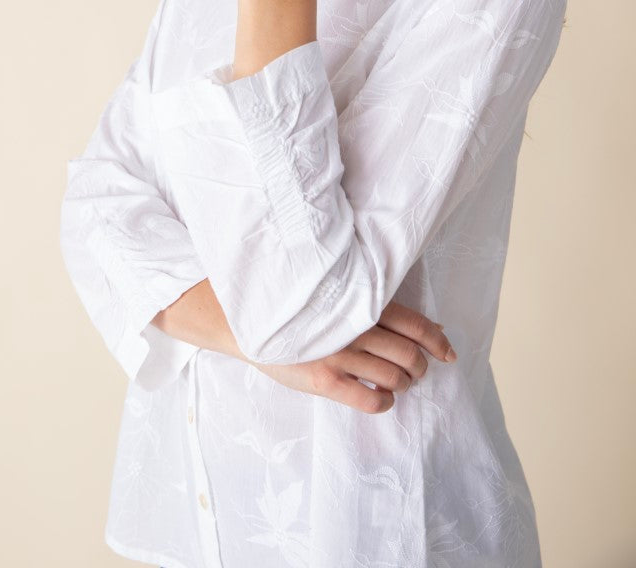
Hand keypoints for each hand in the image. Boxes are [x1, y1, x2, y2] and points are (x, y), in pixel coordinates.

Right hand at [247, 300, 456, 413]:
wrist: (252, 322)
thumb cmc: (302, 310)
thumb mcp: (339, 299)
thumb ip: (377, 309)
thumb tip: (430, 324)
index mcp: (361, 303)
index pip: (414, 324)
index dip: (437, 341)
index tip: (448, 354)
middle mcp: (355, 327)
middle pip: (409, 355)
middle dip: (419, 367)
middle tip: (414, 371)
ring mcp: (341, 354)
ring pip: (394, 378)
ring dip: (404, 385)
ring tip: (397, 383)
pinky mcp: (326, 380)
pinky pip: (372, 400)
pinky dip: (385, 402)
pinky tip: (380, 398)